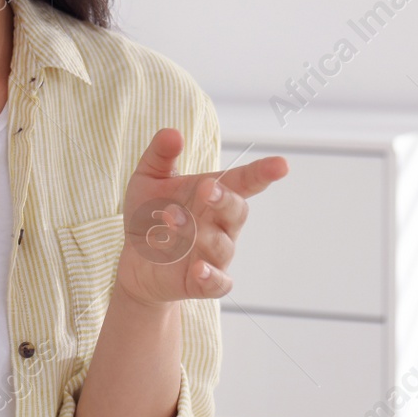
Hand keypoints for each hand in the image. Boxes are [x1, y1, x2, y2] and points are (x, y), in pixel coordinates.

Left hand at [115, 128, 286, 306]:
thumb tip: (173, 133)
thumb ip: (161, 155)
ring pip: (220, 244)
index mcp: (214, 194)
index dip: (263, 173)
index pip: (245, 181)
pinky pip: (218, 283)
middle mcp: (221, 224)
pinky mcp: (203, 282)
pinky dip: (211, 277)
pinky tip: (197, 268)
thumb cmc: (150, 213)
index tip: (281, 165)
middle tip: (207, 188)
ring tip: (168, 218)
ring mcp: (215, 254)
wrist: (135, 259)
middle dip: (225, 200)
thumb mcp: (148, 178)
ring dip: (195, 232)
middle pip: (237, 211)